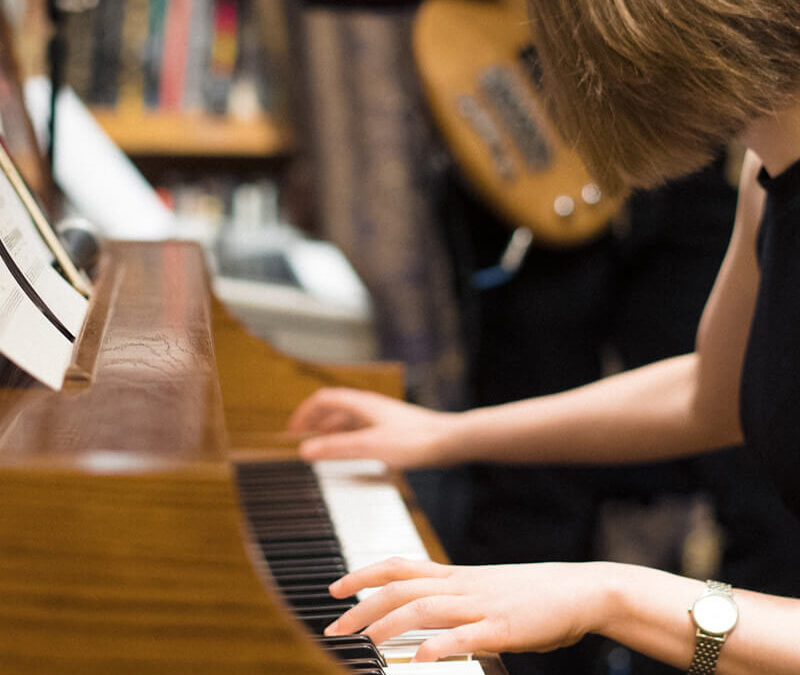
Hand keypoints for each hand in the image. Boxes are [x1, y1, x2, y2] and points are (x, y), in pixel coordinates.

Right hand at [287, 387, 456, 468]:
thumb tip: (304, 450)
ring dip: (332, 433)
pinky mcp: (393, 430)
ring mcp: (382, 417)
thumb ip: (338, 449)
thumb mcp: (371, 447)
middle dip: (315, 424)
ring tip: (322, 451)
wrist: (452, 441)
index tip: (291, 432)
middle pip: (335, 409)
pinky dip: (349, 441)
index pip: (324, 400)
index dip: (304, 414)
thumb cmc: (416, 441)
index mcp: (362, 404)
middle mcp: (370, 407)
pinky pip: (363, 431)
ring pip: (349, 421)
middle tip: (302, 443)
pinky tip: (353, 456)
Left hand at [323, 557, 609, 661]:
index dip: (363, 573)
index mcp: (456, 575)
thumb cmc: (531, 594)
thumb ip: (452, 599)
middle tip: (334, 627)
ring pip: (426, 606)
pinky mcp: (504, 628)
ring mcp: (481, 605)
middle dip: (363, 604)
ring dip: (391, 622)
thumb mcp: (484, 590)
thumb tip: (422, 617)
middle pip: (401, 587)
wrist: (580, 590)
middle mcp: (462, 585)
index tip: (335, 587)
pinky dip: (440, 645)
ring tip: (366, 640)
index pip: (399, 566)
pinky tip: (420, 658)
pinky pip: (466, 635)